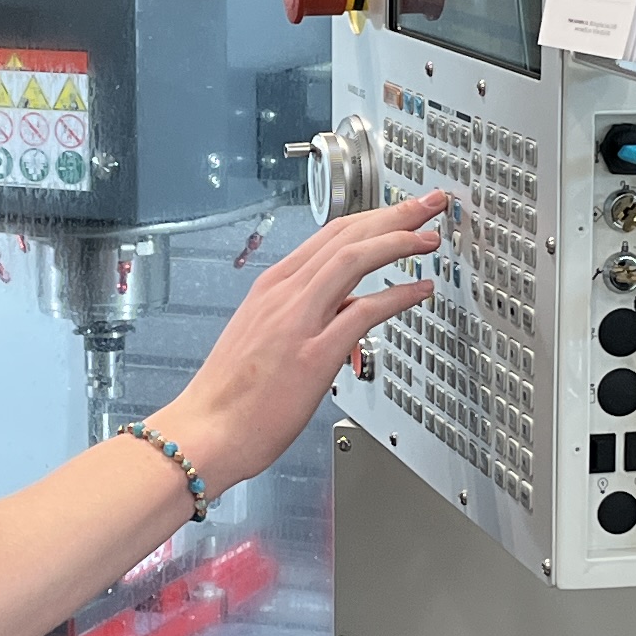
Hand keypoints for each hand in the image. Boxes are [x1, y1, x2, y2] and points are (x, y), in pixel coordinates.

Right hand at [164, 194, 445, 490]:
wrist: (205, 432)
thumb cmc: (231, 396)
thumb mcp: (263, 338)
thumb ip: (304, 315)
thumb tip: (344, 308)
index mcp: (271, 287)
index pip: (329, 235)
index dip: (371, 218)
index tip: (399, 211)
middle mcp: (284, 294)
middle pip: (346, 235)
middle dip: (394, 215)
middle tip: (428, 204)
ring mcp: (298, 321)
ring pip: (355, 258)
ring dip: (399, 241)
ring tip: (430, 237)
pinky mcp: (314, 354)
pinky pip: (364, 311)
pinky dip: (399, 295)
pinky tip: (420, 292)